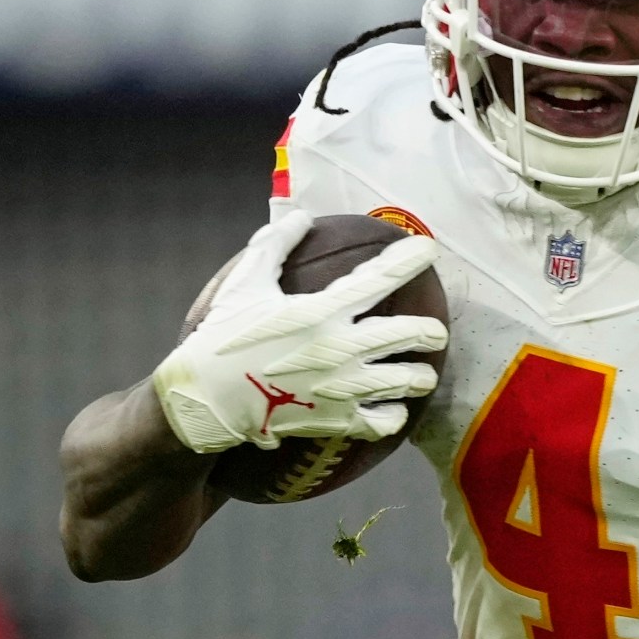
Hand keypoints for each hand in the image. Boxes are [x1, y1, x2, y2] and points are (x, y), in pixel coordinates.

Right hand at [151, 214, 446, 454]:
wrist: (204, 399)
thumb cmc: (221, 337)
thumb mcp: (243, 283)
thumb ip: (274, 245)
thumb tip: (301, 216)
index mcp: (321, 311)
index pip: (380, 278)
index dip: (408, 260)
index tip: (429, 249)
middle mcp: (341, 348)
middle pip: (409, 335)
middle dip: (430, 331)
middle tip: (434, 332)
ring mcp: (343, 387)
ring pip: (406, 381)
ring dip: (419, 375)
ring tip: (421, 373)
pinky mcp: (337, 420)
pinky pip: (384, 421)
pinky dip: (393, 415)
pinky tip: (392, 410)